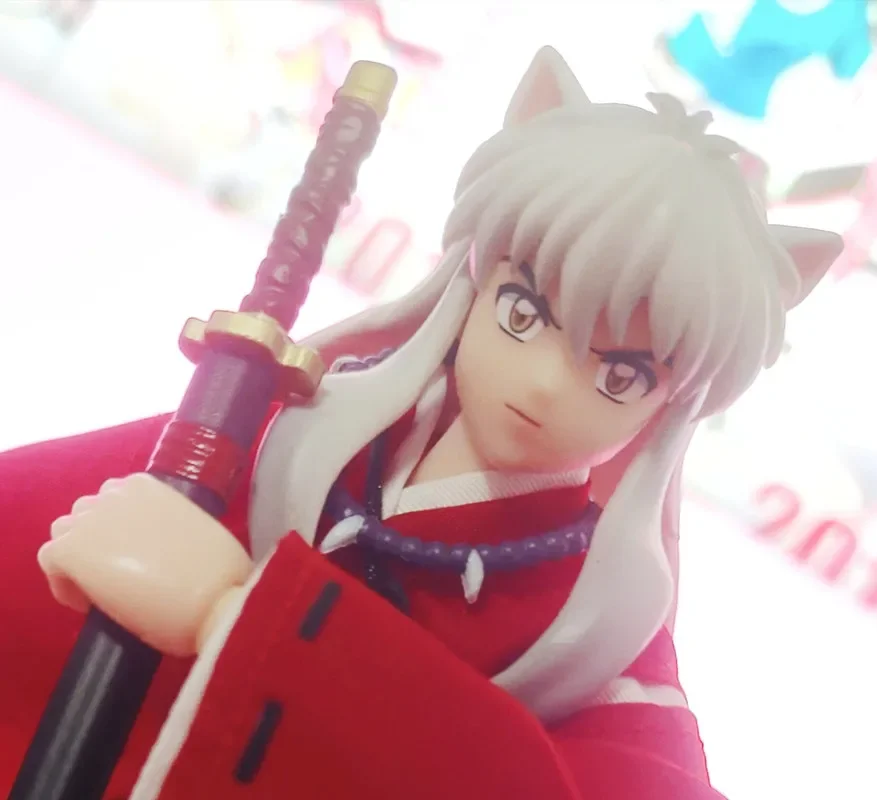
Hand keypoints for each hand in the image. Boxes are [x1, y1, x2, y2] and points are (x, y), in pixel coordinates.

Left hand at [38, 473, 253, 656]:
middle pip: (86, 513)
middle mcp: (115, 493)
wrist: (213, 597)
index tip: (134, 560)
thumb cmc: (219, 572)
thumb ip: (169, 526)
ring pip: (63, 533)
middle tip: (119, 574)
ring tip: (101, 588)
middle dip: (97, 541)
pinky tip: (90, 605)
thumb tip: (160, 545)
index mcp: (147, 485)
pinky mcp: (73, 550)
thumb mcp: (195, 530)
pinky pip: (50, 561)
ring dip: (78, 556)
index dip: (119, 531)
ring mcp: (91, 520)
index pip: (113, 499)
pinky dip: (64, 583)